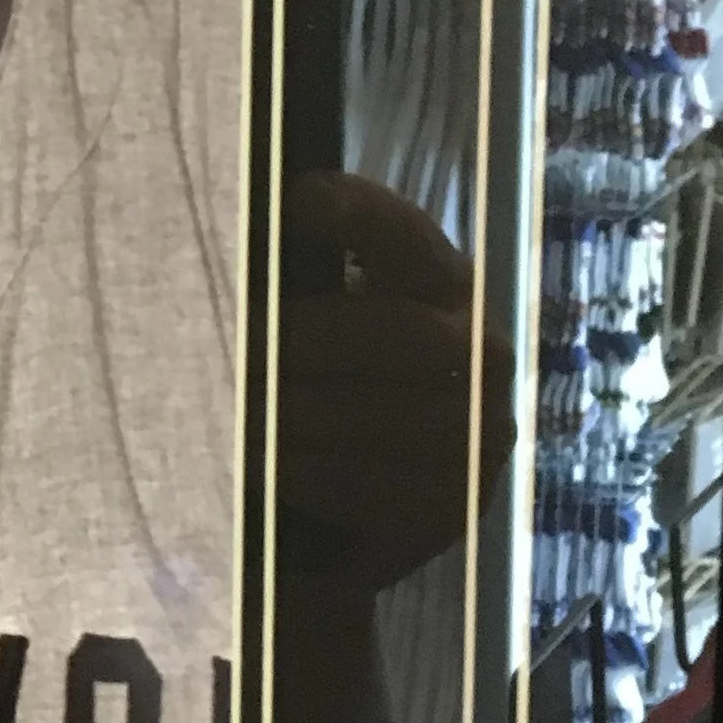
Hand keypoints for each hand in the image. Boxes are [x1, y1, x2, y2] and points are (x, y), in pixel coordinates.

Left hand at [277, 171, 516, 590]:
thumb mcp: (316, 327)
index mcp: (445, 286)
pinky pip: (367, 485)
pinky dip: (305, 474)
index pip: (408, 237)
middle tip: (245, 356)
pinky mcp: (456, 506)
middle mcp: (480, 353)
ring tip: (243, 414)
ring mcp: (479, 433)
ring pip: (375, 414)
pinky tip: (267, 468)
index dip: (358, 215)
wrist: (350, 524)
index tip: (299, 198)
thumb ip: (295, 284)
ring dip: (293, 414)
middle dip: (306, 343)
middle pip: (394, 332)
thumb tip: (242, 251)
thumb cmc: (323, 396)